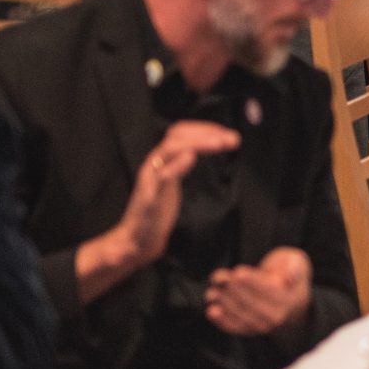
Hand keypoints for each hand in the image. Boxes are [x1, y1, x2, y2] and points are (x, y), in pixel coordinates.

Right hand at [110, 122, 241, 270]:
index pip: (180, 133)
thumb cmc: (157, 210)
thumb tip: (205, 147)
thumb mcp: (173, 182)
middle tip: (231, 138)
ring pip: (170, 150)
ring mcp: (150, 179)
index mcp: (161, 160)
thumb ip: (183, 164)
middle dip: (205, 133)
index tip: (226, 132)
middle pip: (177, 137)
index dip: (204, 128)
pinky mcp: (149, 197)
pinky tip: (191, 158)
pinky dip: (176, 165)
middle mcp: (154, 164)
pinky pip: (162, 176)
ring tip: (219, 143)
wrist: (136, 239)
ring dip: (198, 143)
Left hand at [206, 247, 312, 336]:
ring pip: (241, 316)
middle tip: (219, 277)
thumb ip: (294, 267)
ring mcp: (263, 326)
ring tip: (211, 292)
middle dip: (233, 290)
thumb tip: (289, 276)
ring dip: (224, 304)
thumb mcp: (296, 262)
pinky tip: (211, 310)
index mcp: (289, 299)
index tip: (238, 272)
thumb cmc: (288, 275)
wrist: (290, 300)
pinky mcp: (250, 330)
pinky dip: (222, 321)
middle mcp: (277, 316)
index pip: (268, 290)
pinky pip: (235, 327)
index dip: (252, 281)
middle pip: (252, 303)